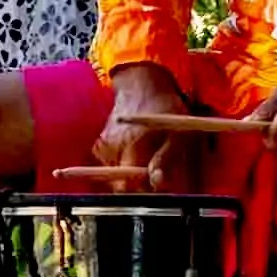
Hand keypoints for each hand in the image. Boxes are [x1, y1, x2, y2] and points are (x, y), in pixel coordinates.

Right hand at [81, 63, 213, 191]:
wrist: (141, 86)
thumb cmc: (163, 108)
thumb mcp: (176, 132)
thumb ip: (166, 158)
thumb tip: (156, 182)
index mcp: (131, 144)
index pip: (129, 185)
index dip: (143, 191)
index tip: (157, 186)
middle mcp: (112, 148)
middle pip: (120, 185)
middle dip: (136, 186)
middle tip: (152, 176)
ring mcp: (103, 147)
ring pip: (115, 178)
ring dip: (130, 175)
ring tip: (145, 158)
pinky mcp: (100, 146)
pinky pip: (111, 167)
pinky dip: (122, 166)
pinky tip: (134, 152)